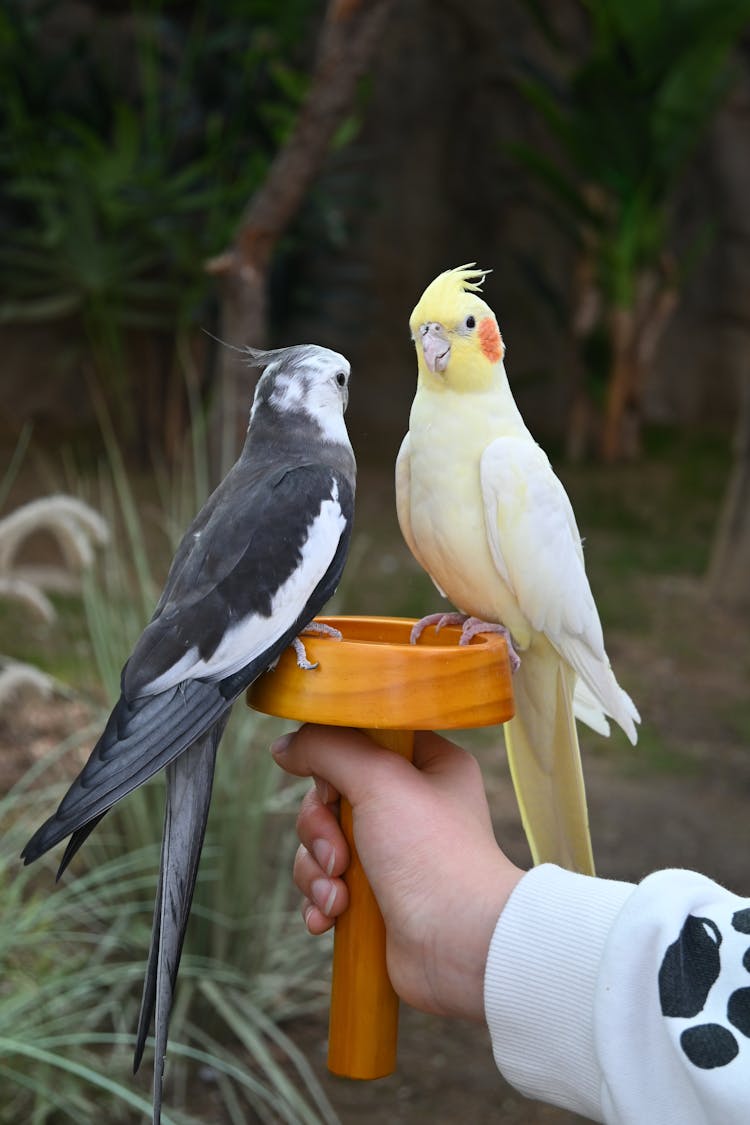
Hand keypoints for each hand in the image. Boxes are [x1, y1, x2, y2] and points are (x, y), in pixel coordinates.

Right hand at [271, 725, 523, 1021]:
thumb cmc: (432, 855)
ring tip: (338, 897)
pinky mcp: (376, 894)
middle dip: (320, 829)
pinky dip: (321, 900)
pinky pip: (325, 883)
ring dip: (317, 870)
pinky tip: (331, 917)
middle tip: (339, 855)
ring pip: (321, 841)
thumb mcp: (380, 779)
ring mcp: (392, 852)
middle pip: (330, 794)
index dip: (335, 760)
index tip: (332, 785)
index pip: (362, 739)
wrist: (458, 946)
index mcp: (427, 765)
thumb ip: (328, 748)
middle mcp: (410, 804)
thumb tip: (284, 747)